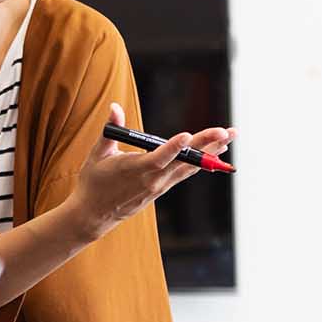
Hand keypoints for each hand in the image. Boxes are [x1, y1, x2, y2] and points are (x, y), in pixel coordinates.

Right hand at [60, 105, 229, 243]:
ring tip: (229, 137)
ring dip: (211, 152)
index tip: (187, 135)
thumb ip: (110, 129)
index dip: (173, 147)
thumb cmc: (93, 182)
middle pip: (183, 160)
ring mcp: (159, 186)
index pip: (158, 158)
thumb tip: (114, 106)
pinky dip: (201, 162)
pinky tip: (216, 152)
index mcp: (134, 169)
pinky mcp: (162, 189)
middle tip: (226, 131)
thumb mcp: (96, 154)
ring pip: (190, 166)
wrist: (93, 215)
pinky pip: (185, 173)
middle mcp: (152, 180)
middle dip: (206, 145)